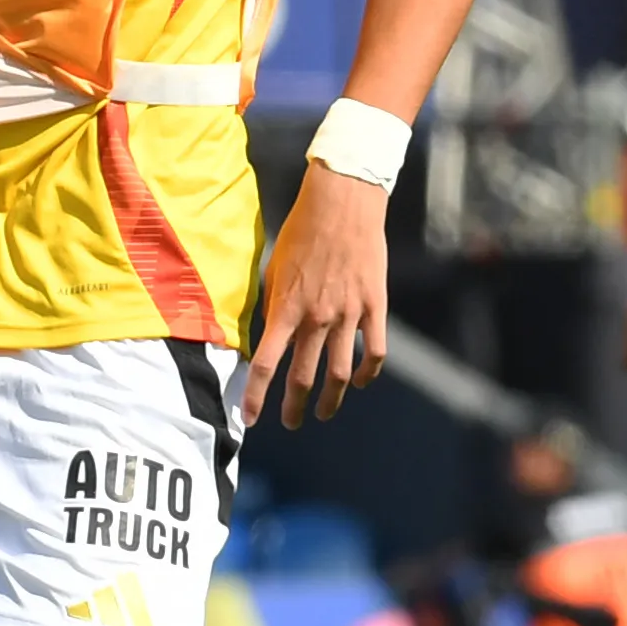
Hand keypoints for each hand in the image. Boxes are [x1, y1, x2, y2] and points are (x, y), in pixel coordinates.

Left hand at [241, 166, 390, 427]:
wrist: (342, 204)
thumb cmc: (302, 232)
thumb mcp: (275, 269)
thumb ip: (273, 306)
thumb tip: (270, 335)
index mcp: (286, 308)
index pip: (266, 364)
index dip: (256, 396)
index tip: (251, 418)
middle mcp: (316, 317)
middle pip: (303, 377)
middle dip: (294, 407)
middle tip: (290, 421)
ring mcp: (348, 314)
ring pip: (340, 374)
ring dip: (331, 400)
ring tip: (324, 412)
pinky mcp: (374, 306)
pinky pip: (375, 351)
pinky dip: (369, 373)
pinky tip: (362, 381)